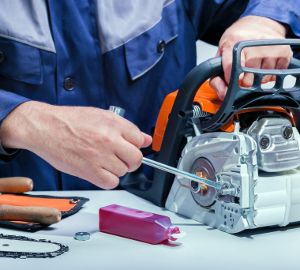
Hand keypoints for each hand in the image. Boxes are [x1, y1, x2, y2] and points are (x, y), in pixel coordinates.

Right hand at [0, 101, 151, 188]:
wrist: (45, 127)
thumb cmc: (69, 120)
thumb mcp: (101, 115)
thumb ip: (125, 127)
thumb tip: (146, 139)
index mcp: (114, 124)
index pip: (140, 139)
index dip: (136, 145)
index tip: (130, 147)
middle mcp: (109, 140)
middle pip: (136, 158)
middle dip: (131, 160)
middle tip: (121, 158)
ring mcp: (100, 156)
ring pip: (123, 171)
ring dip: (117, 169)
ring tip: (104, 162)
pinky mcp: (89, 171)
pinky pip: (111, 183)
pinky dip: (108, 180)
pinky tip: (101, 171)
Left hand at [210, 15, 292, 99]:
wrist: (256, 24)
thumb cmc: (236, 41)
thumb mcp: (221, 55)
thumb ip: (216, 78)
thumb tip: (223, 94)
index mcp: (232, 43)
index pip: (230, 67)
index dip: (230, 80)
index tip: (230, 83)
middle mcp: (252, 43)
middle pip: (248, 79)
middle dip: (244, 82)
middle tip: (243, 73)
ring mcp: (269, 47)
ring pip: (263, 80)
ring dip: (258, 79)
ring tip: (254, 67)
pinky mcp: (283, 50)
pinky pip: (275, 75)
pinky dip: (270, 75)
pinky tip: (264, 65)